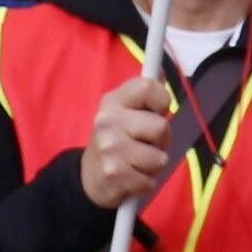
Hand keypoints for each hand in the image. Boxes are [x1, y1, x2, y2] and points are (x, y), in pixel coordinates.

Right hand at [80, 68, 183, 212]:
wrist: (89, 176)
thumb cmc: (118, 139)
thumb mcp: (126, 111)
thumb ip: (146, 93)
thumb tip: (161, 69)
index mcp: (114, 100)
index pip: (147, 87)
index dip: (162, 99)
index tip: (158, 110)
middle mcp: (108, 121)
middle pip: (160, 127)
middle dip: (161, 140)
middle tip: (147, 143)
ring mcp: (110, 149)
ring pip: (159, 158)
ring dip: (154, 164)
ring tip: (138, 162)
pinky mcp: (114, 175)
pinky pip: (150, 181)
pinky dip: (146, 183)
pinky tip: (132, 176)